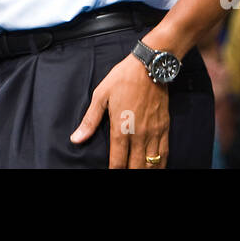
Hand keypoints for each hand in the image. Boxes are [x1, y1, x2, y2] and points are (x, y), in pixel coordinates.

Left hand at [70, 52, 169, 167]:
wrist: (149, 67)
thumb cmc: (122, 79)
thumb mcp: (101, 96)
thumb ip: (90, 121)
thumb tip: (76, 139)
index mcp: (121, 129)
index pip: (117, 162)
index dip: (114, 171)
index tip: (111, 173)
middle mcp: (139, 134)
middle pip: (135, 167)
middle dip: (129, 173)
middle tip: (123, 173)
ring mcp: (153, 132)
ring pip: (152, 163)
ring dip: (144, 170)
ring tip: (137, 172)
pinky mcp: (164, 127)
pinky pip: (164, 153)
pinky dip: (159, 164)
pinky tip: (154, 167)